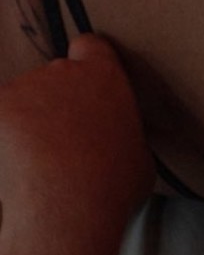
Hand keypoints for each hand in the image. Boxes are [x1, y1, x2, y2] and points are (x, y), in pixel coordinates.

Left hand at [0, 37, 153, 241]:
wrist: (67, 207)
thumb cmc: (113, 187)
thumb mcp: (139, 156)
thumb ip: (123, 134)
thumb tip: (116, 142)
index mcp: (105, 77)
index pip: (91, 47)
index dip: (86, 63)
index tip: (85, 89)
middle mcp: (62, 71)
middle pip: (54, 76)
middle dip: (54, 101)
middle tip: (60, 141)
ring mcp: (24, 87)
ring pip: (22, 98)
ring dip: (26, 121)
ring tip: (34, 160)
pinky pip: (1, 117)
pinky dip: (5, 137)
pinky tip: (13, 163)